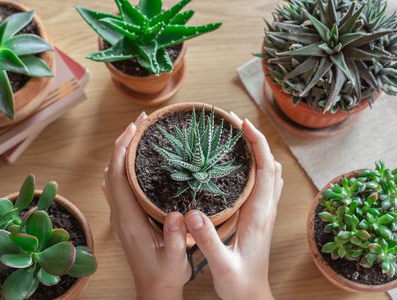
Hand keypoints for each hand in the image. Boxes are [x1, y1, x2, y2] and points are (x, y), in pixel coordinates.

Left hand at [102, 112, 190, 299]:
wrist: (155, 289)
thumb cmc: (165, 274)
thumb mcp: (174, 259)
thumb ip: (174, 238)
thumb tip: (177, 215)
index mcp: (128, 219)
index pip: (118, 177)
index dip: (123, 149)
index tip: (134, 127)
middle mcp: (120, 213)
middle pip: (113, 170)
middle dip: (124, 143)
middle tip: (141, 122)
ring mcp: (122, 214)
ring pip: (115, 176)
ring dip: (123, 152)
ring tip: (140, 134)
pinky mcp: (128, 216)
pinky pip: (121, 185)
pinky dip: (125, 166)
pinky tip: (136, 160)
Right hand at [184, 114, 282, 299]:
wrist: (252, 296)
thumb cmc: (239, 284)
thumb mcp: (222, 265)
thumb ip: (207, 240)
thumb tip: (191, 213)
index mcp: (259, 213)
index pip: (265, 168)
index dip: (257, 142)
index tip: (242, 124)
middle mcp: (265, 207)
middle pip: (269, 163)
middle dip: (255, 138)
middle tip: (233, 123)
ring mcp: (264, 211)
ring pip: (269, 171)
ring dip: (257, 150)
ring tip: (236, 137)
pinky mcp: (259, 215)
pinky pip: (264, 182)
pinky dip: (256, 165)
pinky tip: (240, 165)